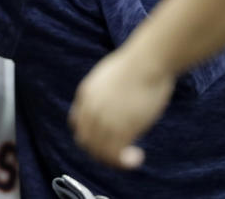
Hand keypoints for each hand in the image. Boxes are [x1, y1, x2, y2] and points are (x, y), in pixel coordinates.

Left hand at [69, 47, 175, 168]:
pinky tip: (138, 158)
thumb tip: (119, 101)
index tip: (107, 139)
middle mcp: (90, 109)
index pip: (77, 124)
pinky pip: (115, 155)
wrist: (147, 61)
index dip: (90, 135)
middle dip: (101, 151)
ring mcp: (103, 119)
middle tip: (120, 154)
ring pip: (100, 151)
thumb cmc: (138, 64)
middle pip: (85, 141)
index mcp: (85, 94)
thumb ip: (107, 92)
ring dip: (114, 160)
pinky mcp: (120, 128)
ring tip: (131, 159)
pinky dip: (124, 162)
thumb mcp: (111, 76)